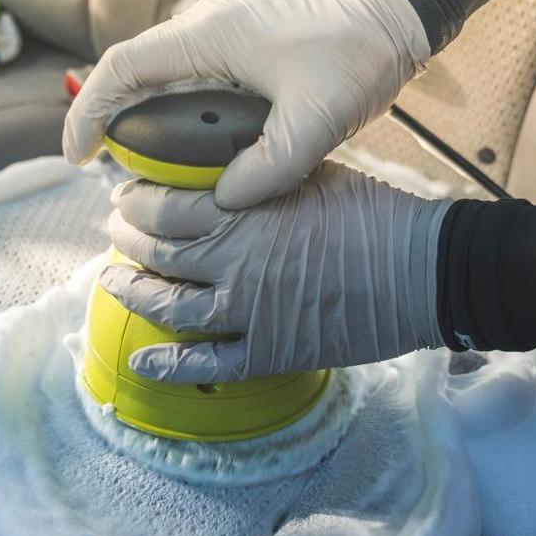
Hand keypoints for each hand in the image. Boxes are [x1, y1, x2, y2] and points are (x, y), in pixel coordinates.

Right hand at [63, 0, 429, 208]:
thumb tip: (223, 202)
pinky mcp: (238, 48)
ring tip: (152, 172)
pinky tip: (196, 153)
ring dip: (150, 124)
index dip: (89, 112)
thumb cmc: (357, 56)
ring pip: (162, 81)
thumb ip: (270, 168)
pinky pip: (191, 83)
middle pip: (135, 77)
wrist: (392, 22)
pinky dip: (182, 118)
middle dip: (116, 126)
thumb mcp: (316, 121)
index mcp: (208, 36)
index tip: (77, 155)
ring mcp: (221, 35)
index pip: (122, 70)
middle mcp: (205, 29)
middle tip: (118, 176)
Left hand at [100, 163, 452, 381]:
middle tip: (115, 235)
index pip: (164, 208)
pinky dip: (170, 367)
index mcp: (243, 214)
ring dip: (133, 295)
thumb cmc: (375, 216)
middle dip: (126, 243)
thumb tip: (227, 168)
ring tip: (112, 283)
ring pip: (169, 309)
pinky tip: (142, 362)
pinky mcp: (269, 352)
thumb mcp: (313, 172)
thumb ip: (260, 173)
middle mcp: (234, 264)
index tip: (125, 199)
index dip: (135, 204)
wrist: (423, 273)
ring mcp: (248, 313)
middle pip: (158, 255)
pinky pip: (208, 366)